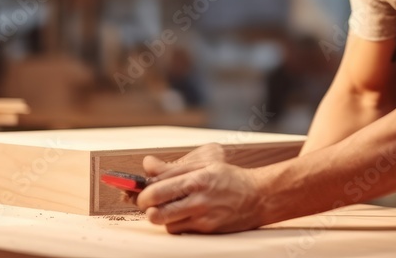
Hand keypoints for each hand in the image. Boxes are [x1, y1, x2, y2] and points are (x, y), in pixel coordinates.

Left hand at [137, 143, 266, 233]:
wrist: (258, 197)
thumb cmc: (230, 178)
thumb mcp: (204, 165)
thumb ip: (173, 167)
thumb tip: (147, 164)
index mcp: (196, 179)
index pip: (157, 189)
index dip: (141, 192)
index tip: (137, 192)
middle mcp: (198, 200)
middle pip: (157, 211)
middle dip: (146, 208)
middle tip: (148, 203)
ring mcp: (203, 217)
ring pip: (166, 223)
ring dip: (162, 216)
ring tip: (170, 206)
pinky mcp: (207, 230)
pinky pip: (180, 231)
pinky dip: (176, 224)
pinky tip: (183, 214)